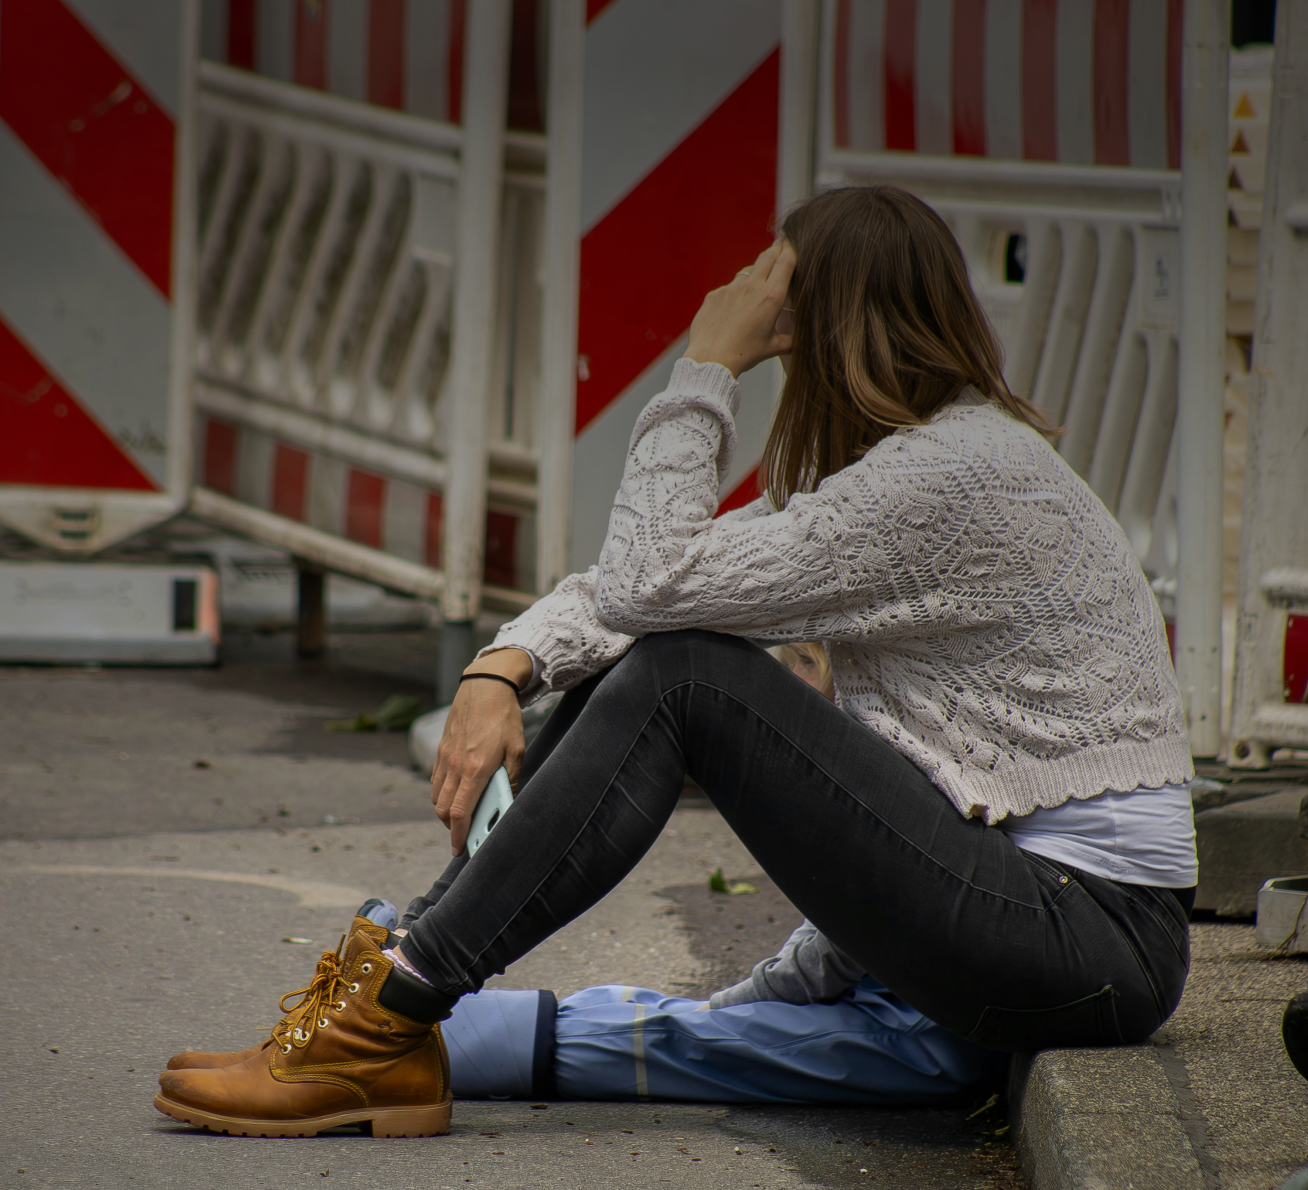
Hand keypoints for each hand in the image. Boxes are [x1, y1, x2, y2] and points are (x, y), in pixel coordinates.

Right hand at [430, 648, 532, 854]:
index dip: (459, 835)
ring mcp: (445, 757)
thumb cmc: (504, 718)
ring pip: (436, 797)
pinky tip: (456, 792)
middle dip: (452, 828)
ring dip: (445, 811)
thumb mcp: (516, 750)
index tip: (460, 849)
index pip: (460, 812)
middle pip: (443, 809)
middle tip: (465, 834)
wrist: (485, 685)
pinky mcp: (441, 749)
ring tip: (462, 815)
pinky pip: (436, 780)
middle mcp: (455, 766)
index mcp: (475, 769)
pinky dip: (442, 793)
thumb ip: (510, 779)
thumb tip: (506, 803)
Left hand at [683, 240, 795, 376]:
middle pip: (767, 257)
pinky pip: (728, 288)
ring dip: (755, 272)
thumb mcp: (772, 348)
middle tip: (780, 242)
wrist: (711, 359)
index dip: (791, 248)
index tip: (792, 241)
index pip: (786, 262)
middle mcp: (752, 287)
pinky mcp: (714, 294)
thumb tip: (799, 341)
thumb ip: (789, 340)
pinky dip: (735, 293)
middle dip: (775, 248)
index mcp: (771, 297)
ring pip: (747, 271)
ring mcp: (731, 288)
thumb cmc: (743, 354)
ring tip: (758, 281)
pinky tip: (734, 307)